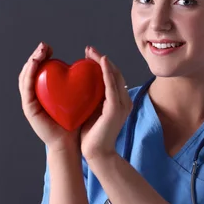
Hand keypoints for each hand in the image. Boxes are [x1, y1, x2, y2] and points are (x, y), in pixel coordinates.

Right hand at [18, 42, 79, 151]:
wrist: (71, 142)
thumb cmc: (77, 121)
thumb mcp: (79, 97)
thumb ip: (79, 83)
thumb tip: (90, 64)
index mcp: (44, 93)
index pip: (39, 71)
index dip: (42, 57)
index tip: (50, 48)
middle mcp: (34, 96)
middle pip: (30, 71)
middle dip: (36, 55)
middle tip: (44, 45)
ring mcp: (30, 102)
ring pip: (25, 76)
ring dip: (31, 61)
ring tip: (39, 52)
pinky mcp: (29, 108)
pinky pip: (26, 87)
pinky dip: (29, 73)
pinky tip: (35, 63)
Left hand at [80, 46, 132, 162]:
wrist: (97, 153)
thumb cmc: (91, 135)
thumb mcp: (91, 111)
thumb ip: (91, 99)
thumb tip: (80, 86)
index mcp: (119, 101)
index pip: (112, 77)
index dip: (102, 64)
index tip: (88, 55)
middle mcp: (124, 101)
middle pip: (115, 73)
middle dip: (102, 59)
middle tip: (88, 49)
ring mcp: (122, 104)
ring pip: (115, 76)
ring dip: (103, 61)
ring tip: (91, 52)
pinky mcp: (116, 108)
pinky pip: (112, 86)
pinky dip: (107, 72)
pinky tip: (100, 62)